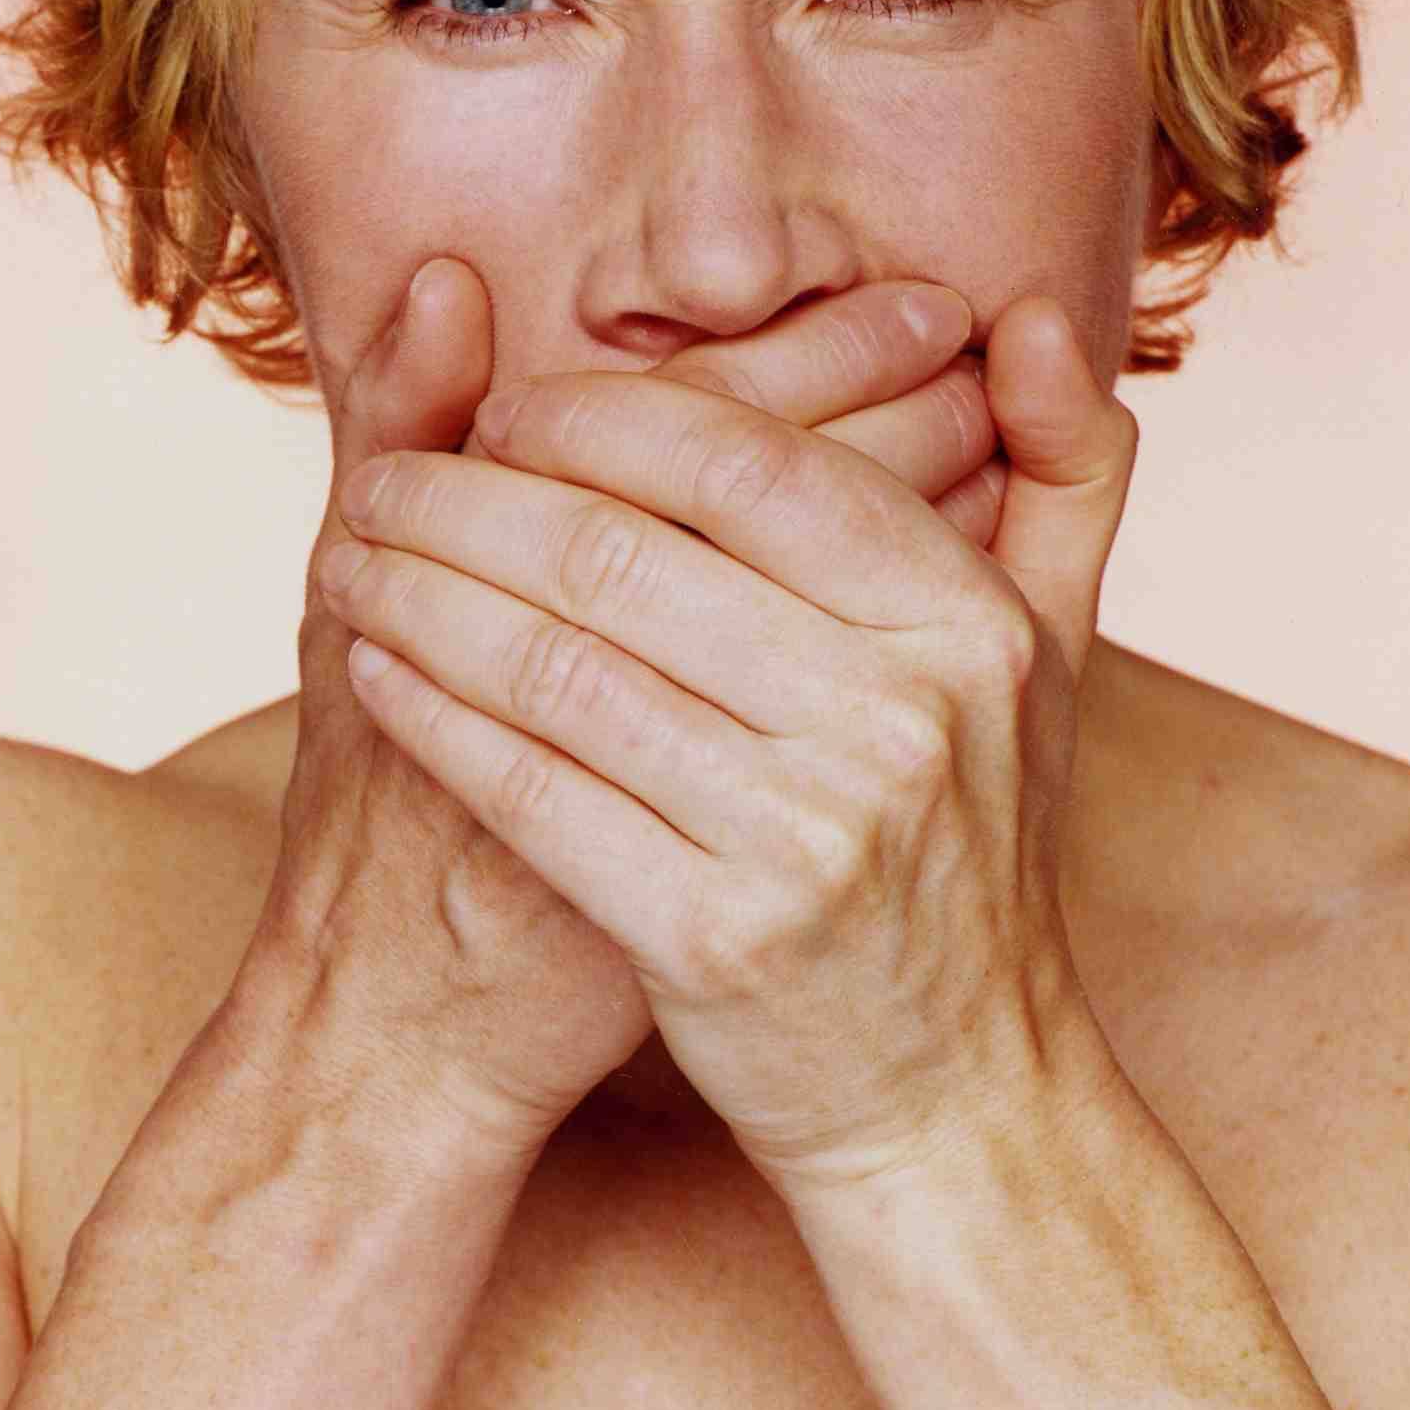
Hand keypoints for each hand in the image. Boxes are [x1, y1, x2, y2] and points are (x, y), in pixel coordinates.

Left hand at [318, 294, 1138, 1188]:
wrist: (957, 1094)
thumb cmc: (975, 849)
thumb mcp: (1054, 659)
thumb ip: (1060, 469)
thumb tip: (1024, 314)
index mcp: (964, 624)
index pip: (748, 464)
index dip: (604, 418)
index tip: (505, 409)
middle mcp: (896, 718)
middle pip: (625, 556)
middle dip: (469, 500)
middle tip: (380, 478)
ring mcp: (805, 835)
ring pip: (558, 665)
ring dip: (424, 597)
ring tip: (349, 561)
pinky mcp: (711, 939)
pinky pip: (534, 791)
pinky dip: (435, 717)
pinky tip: (375, 672)